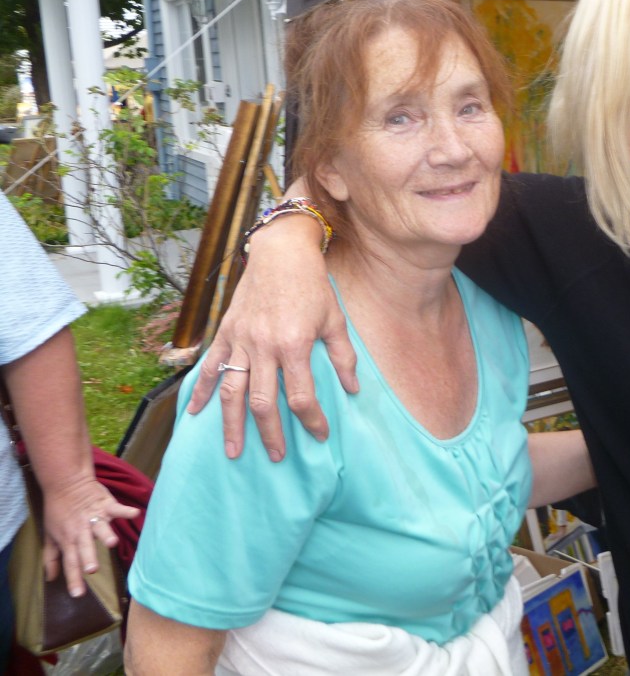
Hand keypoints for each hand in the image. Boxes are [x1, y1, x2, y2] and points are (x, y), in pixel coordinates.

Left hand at [41, 477, 139, 597]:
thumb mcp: (50, 536)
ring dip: (105, 534)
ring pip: (100, 527)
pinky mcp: (105, 504)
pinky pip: (116, 508)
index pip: (70, 563)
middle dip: (88, 557)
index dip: (73, 579)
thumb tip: (50, 578)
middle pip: (84, 546)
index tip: (78, 595)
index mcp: (68, 540)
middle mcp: (80, 531)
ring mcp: (94, 516)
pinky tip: (134, 513)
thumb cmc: (58, 511)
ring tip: (112, 543)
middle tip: (92, 569)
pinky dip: (125, 510)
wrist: (65, 483)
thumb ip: (51, 558)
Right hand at [187, 210, 357, 460]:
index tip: (320, 435)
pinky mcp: (226, 333)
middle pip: (263, 402)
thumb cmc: (313, 286)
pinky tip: (195, 414)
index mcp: (294, 345)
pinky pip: (210, 367)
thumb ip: (343, 357)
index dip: (312, 421)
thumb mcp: (335, 320)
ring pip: (231, 391)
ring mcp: (240, 340)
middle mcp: (264, 347)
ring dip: (231, 424)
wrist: (281, 253)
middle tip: (277, 456)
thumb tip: (353, 390)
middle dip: (270, 433)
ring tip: (233, 451)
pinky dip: (200, 392)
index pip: (301, 397)